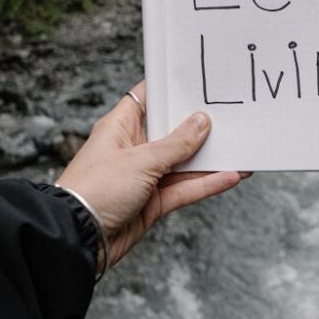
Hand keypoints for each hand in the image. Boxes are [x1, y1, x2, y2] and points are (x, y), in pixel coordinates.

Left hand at [56, 81, 248, 271]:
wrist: (78, 238)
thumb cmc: (95, 190)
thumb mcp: (140, 160)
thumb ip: (176, 144)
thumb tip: (201, 123)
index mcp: (121, 128)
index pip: (147, 98)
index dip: (169, 88)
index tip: (196, 80)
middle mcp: (133, 149)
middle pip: (172, 131)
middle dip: (199, 125)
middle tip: (230, 113)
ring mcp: (144, 177)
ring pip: (183, 163)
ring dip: (210, 158)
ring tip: (240, 148)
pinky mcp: (152, 202)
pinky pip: (185, 189)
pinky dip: (207, 184)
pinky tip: (231, 176)